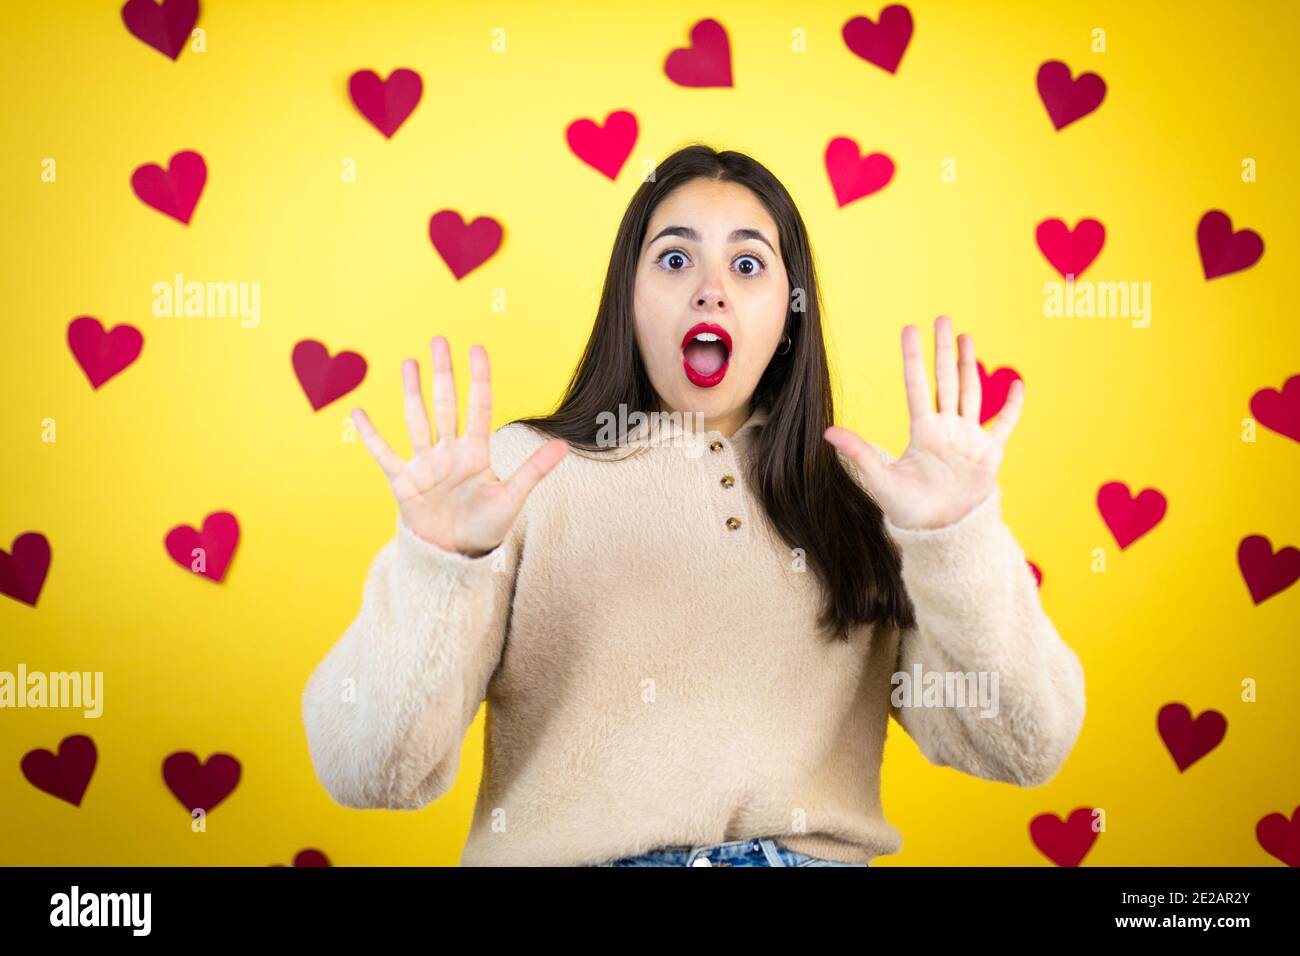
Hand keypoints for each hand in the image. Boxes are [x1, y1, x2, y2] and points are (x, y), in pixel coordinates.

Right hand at [351, 337, 569, 555]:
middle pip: (446, 404)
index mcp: (476, 453)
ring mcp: (425, 463)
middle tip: (439, 340)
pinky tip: (359, 413)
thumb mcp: (512, 498)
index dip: (478, 378)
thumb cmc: (486, 526)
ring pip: (417, 420)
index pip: (479, 407)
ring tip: (410, 363)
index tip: (477, 348)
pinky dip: (371, 436)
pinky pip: (384, 454)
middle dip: (443, 373)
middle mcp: (449, 451)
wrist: (456, 554)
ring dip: (413, 392)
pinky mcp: (403, 481)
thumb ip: (535, 470)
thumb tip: (564, 445)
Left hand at [823, 315, 1022, 529]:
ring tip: (968, 337)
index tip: (911, 329)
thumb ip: (859, 453)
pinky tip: (1017, 384)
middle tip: (944, 319)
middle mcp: (945, 429)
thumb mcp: (881, 479)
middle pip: (947, 380)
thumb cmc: (908, 509)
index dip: (914, 358)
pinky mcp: (989, 454)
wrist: (940, 532)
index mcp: (921, 431)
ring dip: (971, 366)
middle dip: (945, 350)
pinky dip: (1011, 406)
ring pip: (972, 393)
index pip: (917, 385)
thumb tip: (827, 432)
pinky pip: (1004, 424)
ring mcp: (968, 439)